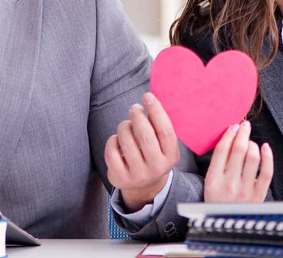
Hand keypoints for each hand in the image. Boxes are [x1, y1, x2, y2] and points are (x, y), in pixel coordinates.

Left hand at [105, 92, 179, 211]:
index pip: (165, 131)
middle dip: (137, 115)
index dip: (156, 111)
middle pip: (144, 135)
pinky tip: (118, 141)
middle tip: (134, 108)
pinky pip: (112, 150)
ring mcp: (137, 175)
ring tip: (126, 126)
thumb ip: (158, 126)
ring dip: (124, 126)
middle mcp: (156, 168)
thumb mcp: (163, 144)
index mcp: (171, 156)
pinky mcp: (120, 178)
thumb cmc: (153, 154)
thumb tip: (148, 100)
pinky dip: (113, 140)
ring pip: (126, 140)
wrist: (144, 186)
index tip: (147, 96)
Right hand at [204, 121, 272, 202]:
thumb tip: (228, 142)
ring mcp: (245, 190)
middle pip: (238, 150)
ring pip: (252, 157)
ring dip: (252, 143)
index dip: (228, 135)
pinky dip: (268, 157)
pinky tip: (265, 148)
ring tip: (250, 141)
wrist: (226, 226)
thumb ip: (216, 166)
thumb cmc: (218, 204)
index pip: (221, 151)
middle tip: (244, 126)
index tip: (232, 128)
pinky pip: (266, 171)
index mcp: (213, 181)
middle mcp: (229, 184)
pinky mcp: (259, 195)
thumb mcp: (209, 185)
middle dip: (242, 133)